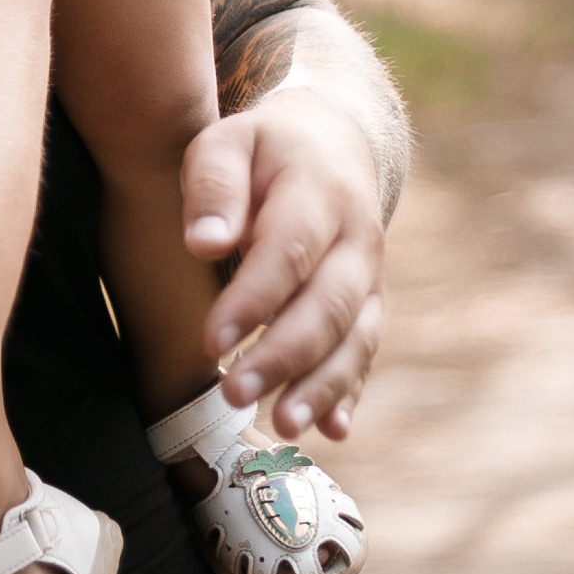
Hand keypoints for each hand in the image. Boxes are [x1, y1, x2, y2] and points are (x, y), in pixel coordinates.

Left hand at [179, 89, 385, 438]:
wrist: (331, 145)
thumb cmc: (262, 151)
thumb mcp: (228, 141)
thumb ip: (214, 186)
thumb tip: (203, 241)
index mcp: (318, 192)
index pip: (288, 251)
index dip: (253, 300)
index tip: (211, 340)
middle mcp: (356, 239)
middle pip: (328, 305)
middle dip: (284, 355)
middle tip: (235, 394)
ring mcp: (370, 277)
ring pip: (355, 338)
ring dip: (321, 386)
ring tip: (283, 425)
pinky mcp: (369, 306)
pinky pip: (365, 353)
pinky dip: (349, 393)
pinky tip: (332, 432)